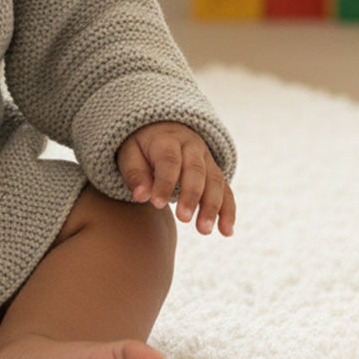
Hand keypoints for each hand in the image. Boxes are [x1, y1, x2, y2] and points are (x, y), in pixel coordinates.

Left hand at [117, 121, 235, 236]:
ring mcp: (206, 159)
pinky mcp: (215, 172)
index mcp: (167, 139)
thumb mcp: (130, 153)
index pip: (169, 161)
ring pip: (215, 182)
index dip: (164, 183)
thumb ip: (135, 174)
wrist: (160, 127)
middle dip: (191, 196)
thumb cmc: (141, 147)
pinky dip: (228, 211)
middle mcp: (191, 146)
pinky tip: (226, 231)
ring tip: (204, 230)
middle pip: (196, 171)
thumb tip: (140, 196)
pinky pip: (226, 191)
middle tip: (183, 218)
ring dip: (212, 207)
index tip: (157, 204)